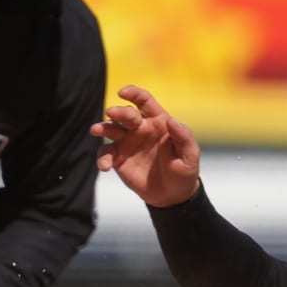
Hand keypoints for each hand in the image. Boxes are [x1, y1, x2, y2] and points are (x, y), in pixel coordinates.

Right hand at [91, 84, 201, 208]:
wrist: (172, 195)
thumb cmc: (184, 170)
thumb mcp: (190, 155)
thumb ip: (183, 137)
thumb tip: (172, 121)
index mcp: (158, 121)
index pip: (144, 101)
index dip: (134, 93)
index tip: (123, 92)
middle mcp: (140, 128)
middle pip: (126, 114)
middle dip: (118, 111)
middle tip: (112, 113)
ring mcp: (127, 142)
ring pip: (111, 130)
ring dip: (103, 128)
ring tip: (96, 130)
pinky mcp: (118, 158)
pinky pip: (106, 154)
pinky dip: (102, 158)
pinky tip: (105, 166)